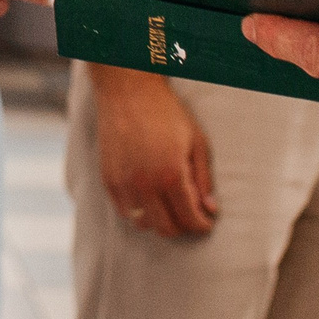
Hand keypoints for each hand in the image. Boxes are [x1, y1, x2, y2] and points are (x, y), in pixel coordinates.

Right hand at [89, 67, 215, 237]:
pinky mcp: (109, 180)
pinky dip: (139, 213)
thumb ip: (203, 178)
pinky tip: (149, 199)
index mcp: (171, 174)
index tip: (207, 222)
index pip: (190, 218)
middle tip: (191, 215)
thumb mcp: (196, 140)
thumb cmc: (166, 112)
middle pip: (167, 228)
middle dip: (184, 226)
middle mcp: (145, 184)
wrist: (128, 91)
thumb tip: (210, 209)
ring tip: (170, 207)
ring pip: (144, 225)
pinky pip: (124, 212)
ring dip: (160, 221)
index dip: (202, 225)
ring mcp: (124, 184)